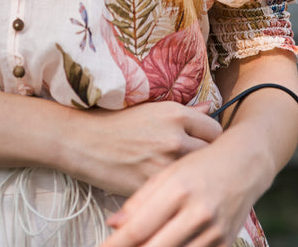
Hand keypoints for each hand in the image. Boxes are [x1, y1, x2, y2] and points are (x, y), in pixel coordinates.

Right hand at [65, 101, 221, 197]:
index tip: (207, 143)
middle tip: (199, 161)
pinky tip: (172, 188)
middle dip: (208, 159)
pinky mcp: (154, 187)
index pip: (215, 129)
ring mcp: (164, 164)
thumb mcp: (150, 108)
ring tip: (188, 175)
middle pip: (211, 154)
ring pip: (197, 175)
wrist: (82, 141)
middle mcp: (174, 137)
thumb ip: (184, 110)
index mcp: (174, 114)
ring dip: (194, 176)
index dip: (213, 138)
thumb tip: (210, 106)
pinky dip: (177, 191)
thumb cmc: (115, 121)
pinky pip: (177, 191)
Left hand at [99, 139, 256, 246]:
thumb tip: (113, 224)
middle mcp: (198, 212)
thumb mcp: (169, 173)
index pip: (139, 227)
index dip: (116, 244)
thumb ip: (141, 199)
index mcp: (178, 189)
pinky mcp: (225, 244)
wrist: (246, 163)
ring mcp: (214, 231)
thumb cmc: (201, 165)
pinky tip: (163, 246)